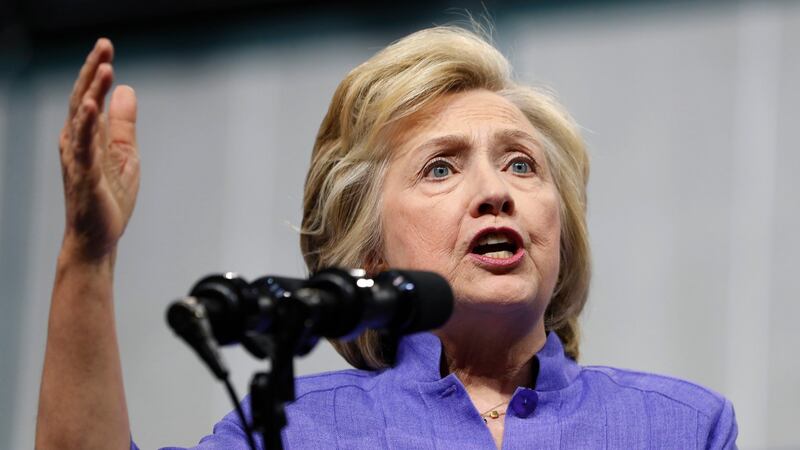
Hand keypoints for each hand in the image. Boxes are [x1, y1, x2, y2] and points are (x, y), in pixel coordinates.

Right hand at [59, 38, 139, 262]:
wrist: (98, 237)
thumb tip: (126, 89)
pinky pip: (85, 149)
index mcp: (87, 137)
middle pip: (83, 100)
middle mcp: (77, 143)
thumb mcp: (125, 154)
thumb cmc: (108, 197)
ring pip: (82, 119)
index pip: (91, 97)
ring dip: (93, 92)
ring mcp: (79, 160)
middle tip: (104, 46)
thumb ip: (123, 123)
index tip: (107, 48)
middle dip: (93, 72)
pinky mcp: (86, 178)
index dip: (98, 72)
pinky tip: (93, 108)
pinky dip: (88, 126)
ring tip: (104, 68)